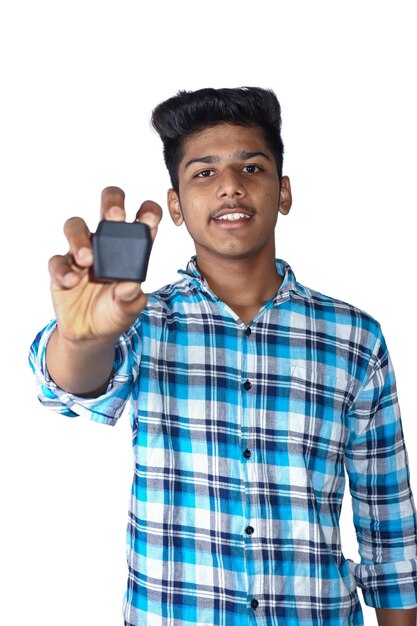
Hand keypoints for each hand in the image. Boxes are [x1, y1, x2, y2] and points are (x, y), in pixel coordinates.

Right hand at [48, 186, 161, 343]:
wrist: (89, 335)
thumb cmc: (114, 313)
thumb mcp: (128, 310)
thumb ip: (131, 300)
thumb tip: (130, 287)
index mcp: (131, 249)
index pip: (141, 220)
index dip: (148, 213)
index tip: (150, 219)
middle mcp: (107, 244)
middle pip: (108, 208)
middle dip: (112, 204)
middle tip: (115, 217)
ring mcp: (82, 252)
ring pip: (76, 227)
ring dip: (80, 239)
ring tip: (87, 260)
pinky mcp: (62, 267)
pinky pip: (58, 261)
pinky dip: (63, 270)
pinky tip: (71, 282)